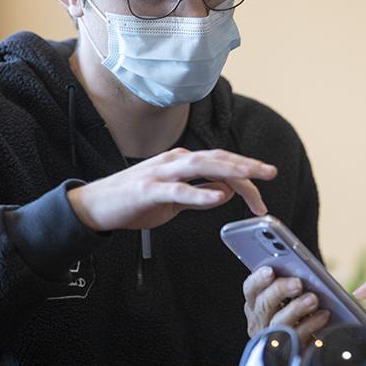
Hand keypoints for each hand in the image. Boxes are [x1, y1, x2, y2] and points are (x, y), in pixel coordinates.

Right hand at [67, 148, 276, 231]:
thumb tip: (226, 192)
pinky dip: (199, 193)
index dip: (245, 178)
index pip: (222, 164)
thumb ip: (201, 194)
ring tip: (251, 176)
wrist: (94, 206)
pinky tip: (218, 197)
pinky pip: (178, 190)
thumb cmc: (135, 201)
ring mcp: (161, 173)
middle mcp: (175, 161)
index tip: (262, 196)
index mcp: (183, 162)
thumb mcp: (175, 199)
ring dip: (229, 170)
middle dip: (247, 165)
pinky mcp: (148, 190)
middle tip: (271, 172)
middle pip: (218, 159)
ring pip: (201, 166)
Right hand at [243, 266, 330, 342]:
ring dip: (296, 309)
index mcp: (256, 304)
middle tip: (298, 283)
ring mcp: (272, 339)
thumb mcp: (292, 297)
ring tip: (312, 299)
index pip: (250, 289)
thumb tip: (304, 272)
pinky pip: (297, 338)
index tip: (270, 271)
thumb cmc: (301, 313)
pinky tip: (322, 315)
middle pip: (263, 305)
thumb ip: (292, 284)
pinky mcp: (289, 352)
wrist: (311, 345)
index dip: (258, 280)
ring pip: (278, 324)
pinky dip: (310, 325)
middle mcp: (259, 322)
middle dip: (279, 291)